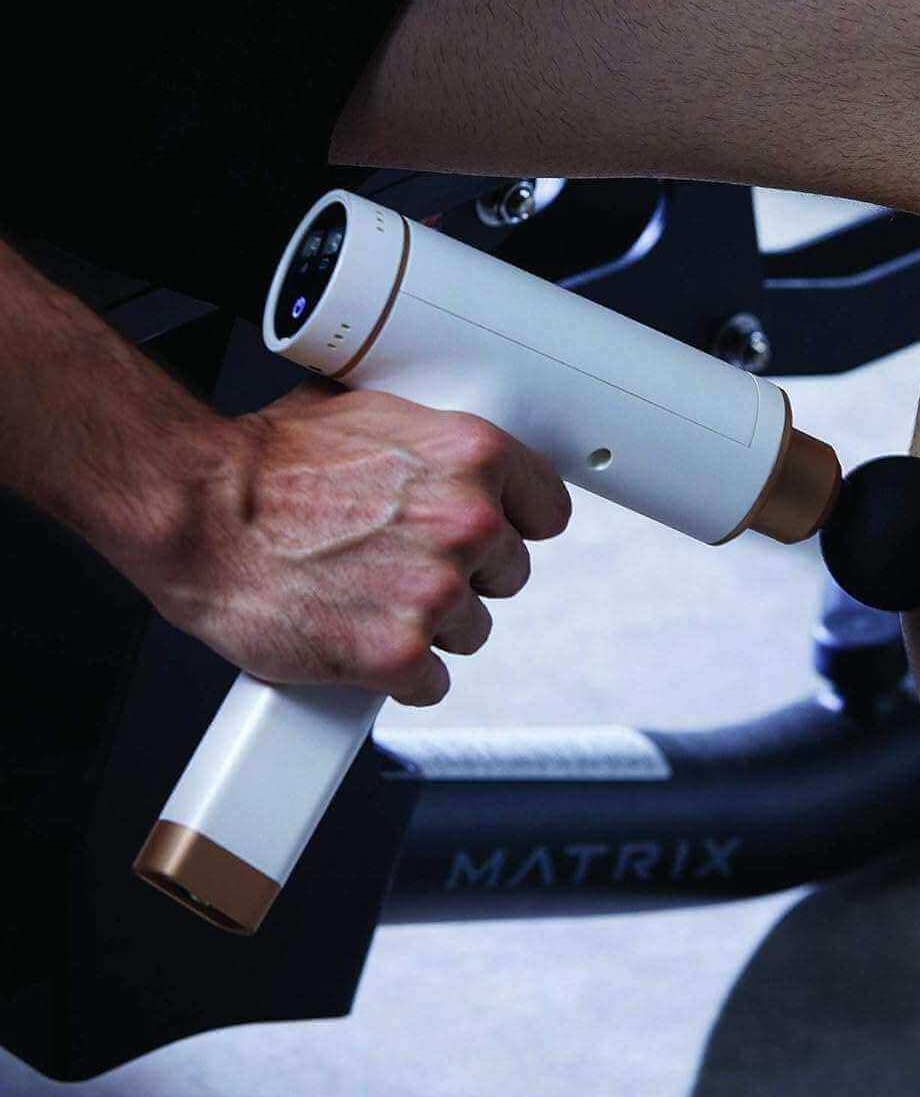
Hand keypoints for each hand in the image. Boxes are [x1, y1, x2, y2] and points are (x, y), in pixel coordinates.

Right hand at [146, 380, 571, 705]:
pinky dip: (398, 673)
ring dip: (428, 625)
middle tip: (400, 564)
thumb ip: (428, 441)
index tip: (496, 535)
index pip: (549, 510)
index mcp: (473, 455)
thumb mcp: (364, 414)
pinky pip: (431, 682)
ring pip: (472, 630)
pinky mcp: (398, 654)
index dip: (517, 525)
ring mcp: (437, 592)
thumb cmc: (261, 462)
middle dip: (465, 575)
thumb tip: (450, 454)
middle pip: (509, 574)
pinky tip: (356, 640)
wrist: (193, 511)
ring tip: (365, 596)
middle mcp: (468, 521)